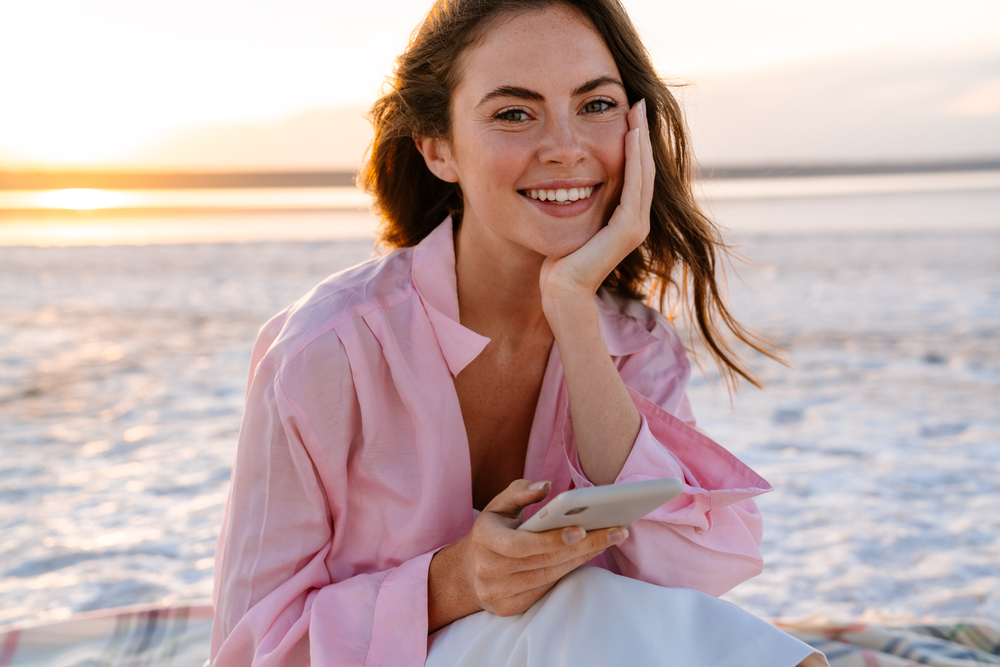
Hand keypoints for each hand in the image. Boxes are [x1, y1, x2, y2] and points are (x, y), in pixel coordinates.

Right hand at [428, 479, 628, 627]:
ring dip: (582, 558)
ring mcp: (498, 593)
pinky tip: (590, 555)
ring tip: (609, 539)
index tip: (582, 528)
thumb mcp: (499, 505)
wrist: (467, 571)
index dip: (551, 539)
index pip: (521, 544)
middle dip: (582, 545)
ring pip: (549, 576)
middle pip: (544, 561)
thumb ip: (520, 491)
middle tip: (615, 530)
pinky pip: (546, 589)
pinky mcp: (509, 608)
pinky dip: (569, 571)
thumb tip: (546, 485)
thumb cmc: (493, 530)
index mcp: (484, 540)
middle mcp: (488, 570)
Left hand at [539, 99, 653, 313]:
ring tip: (637, 110)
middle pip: (644, 167)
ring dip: (641, 139)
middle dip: (641, 133)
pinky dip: (634, 158)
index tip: (628, 112)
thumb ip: (578, 203)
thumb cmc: (559, 262)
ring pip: (643, 172)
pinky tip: (629, 134)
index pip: (634, 172)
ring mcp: (635, 225)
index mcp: (625, 218)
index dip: (634, 142)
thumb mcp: (570, 223)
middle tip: (639, 102)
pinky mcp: (628, 229)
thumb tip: (564, 180)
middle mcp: (636, 220)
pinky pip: (634, 185)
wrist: (562, 292)